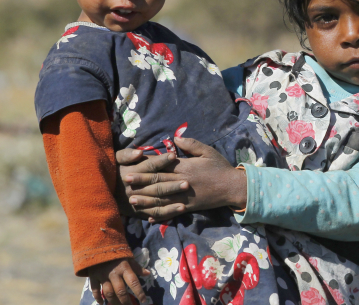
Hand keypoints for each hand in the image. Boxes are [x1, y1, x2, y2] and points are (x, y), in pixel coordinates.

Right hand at [87, 257, 149, 304]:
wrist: (98, 244)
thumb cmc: (116, 252)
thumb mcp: (128, 257)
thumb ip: (137, 267)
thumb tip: (148, 274)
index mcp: (124, 268)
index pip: (134, 282)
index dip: (139, 293)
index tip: (144, 301)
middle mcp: (114, 273)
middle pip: (120, 291)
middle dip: (126, 301)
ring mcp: (102, 276)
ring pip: (108, 293)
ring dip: (114, 302)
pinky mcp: (93, 277)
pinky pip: (95, 290)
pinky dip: (98, 297)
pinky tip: (102, 303)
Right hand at [114, 148, 187, 219]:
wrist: (100, 192)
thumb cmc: (112, 170)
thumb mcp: (115, 159)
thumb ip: (126, 154)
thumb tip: (139, 153)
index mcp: (131, 172)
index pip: (149, 166)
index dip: (161, 161)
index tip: (174, 155)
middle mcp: (136, 188)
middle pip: (156, 184)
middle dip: (172, 183)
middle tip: (187, 181)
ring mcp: (139, 201)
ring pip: (158, 200)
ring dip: (173, 197)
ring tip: (187, 193)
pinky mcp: (141, 211)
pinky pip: (156, 212)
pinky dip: (169, 211)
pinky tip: (182, 208)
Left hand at [126, 137, 247, 221]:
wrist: (232, 186)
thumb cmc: (220, 167)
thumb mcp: (207, 151)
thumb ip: (190, 144)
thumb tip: (174, 140)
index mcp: (184, 167)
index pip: (161, 166)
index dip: (146, 166)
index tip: (133, 165)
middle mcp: (181, 182)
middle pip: (157, 182)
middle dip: (140, 182)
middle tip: (125, 182)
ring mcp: (184, 196)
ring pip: (161, 199)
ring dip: (146, 200)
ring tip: (132, 200)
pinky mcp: (188, 207)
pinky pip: (171, 212)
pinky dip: (160, 215)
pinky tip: (149, 218)